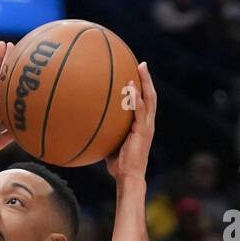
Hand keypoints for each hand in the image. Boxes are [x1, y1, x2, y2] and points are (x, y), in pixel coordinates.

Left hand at [106, 61, 156, 181]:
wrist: (128, 176)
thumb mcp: (111, 143)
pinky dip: (136, 98)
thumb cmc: (118, 164)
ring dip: (145, 82)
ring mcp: (147, 126)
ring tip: (140, 68)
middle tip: (142, 64)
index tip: (136, 73)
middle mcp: (148, 123)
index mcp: (143, 124)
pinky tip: (130, 87)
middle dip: (147, 79)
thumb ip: (105, 131)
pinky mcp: (143, 131)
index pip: (145, 102)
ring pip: (149, 99)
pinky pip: (139, 111)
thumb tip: (88, 124)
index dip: (143, 87)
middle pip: (150, 95)